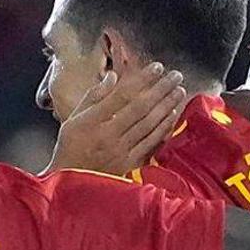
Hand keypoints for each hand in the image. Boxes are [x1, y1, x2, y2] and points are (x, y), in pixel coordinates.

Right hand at [46, 63, 185, 175]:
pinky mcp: (128, 163)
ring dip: (166, 105)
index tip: (157, 67)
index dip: (142, 80)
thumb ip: (94, 96)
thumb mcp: (74, 118)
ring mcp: (120, 150)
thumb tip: (113, 76)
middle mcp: (108, 134)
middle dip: (161, 89)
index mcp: (92, 120)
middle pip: (140, 107)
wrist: (71, 181)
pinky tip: (172, 115)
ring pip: (149, 124)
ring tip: (179, 91)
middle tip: (176, 75)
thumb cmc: (71, 146)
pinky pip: (150, 142)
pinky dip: (163, 127)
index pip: (122, 95)